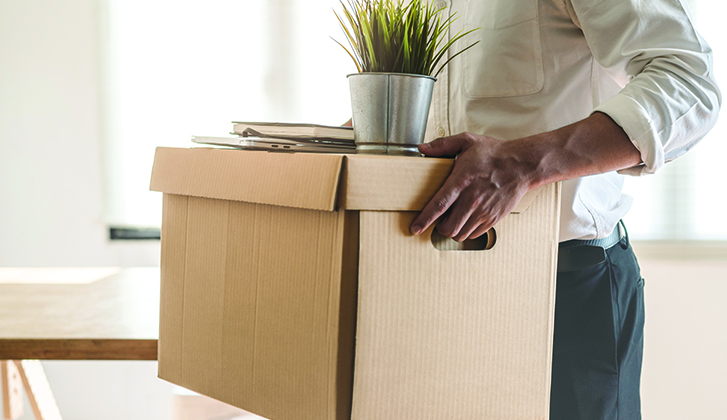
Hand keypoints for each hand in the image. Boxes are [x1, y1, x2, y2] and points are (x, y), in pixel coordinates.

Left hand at [410, 133, 535, 240]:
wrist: (522, 164)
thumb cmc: (494, 153)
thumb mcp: (467, 141)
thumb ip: (442, 144)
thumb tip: (422, 148)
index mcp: (462, 181)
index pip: (439, 205)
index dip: (425, 219)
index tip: (415, 228)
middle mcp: (472, 199)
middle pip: (448, 226)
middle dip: (439, 227)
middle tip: (439, 219)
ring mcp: (484, 211)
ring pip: (460, 233)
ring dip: (453, 230)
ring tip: (453, 219)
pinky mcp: (493, 218)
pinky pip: (474, 235)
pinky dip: (466, 232)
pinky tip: (467, 220)